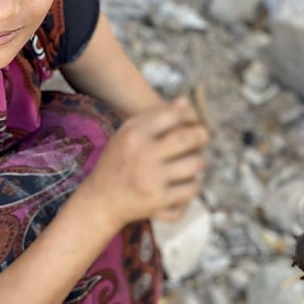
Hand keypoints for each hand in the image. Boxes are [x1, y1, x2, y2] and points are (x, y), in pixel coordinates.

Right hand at [79, 98, 208, 228]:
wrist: (99, 202)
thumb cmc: (117, 164)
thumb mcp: (126, 135)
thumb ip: (153, 117)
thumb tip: (185, 101)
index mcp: (133, 134)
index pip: (173, 116)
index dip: (190, 116)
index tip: (194, 120)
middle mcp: (142, 154)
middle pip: (187, 138)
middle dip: (202, 135)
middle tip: (203, 136)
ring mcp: (151, 178)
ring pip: (194, 164)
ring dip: (199, 161)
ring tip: (196, 161)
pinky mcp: (158, 200)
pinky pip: (191, 189)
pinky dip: (193, 185)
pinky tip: (188, 183)